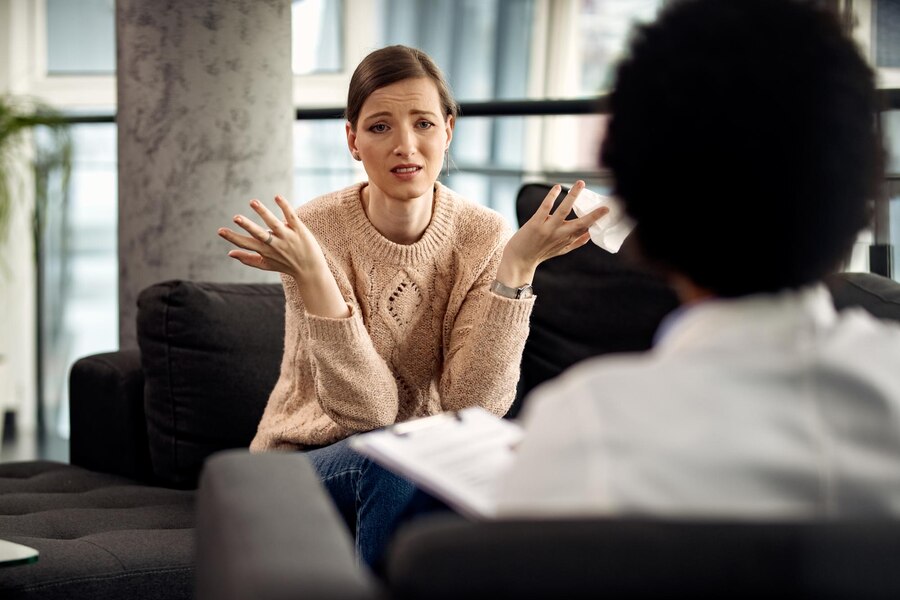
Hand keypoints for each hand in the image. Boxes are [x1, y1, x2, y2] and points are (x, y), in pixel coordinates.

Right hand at [217, 196, 349, 317]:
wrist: (311, 271)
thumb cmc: (286, 266)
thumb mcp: (265, 265)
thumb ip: (247, 259)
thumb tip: (229, 253)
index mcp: (265, 251)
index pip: (246, 244)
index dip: (233, 237)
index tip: (220, 231)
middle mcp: (275, 244)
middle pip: (259, 234)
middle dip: (247, 226)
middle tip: (236, 217)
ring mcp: (287, 236)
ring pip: (274, 223)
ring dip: (263, 212)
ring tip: (253, 202)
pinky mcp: (299, 230)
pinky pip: (291, 216)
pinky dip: (284, 206)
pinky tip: (277, 197)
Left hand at [496, 181, 608, 286]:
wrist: (518, 260)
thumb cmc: (540, 253)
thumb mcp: (561, 250)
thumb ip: (576, 242)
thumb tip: (590, 234)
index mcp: (567, 240)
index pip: (586, 229)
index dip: (597, 220)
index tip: (609, 210)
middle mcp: (559, 235)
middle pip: (580, 223)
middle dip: (594, 215)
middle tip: (607, 205)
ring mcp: (547, 229)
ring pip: (564, 211)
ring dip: (573, 196)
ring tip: (581, 183)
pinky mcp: (535, 224)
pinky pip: (545, 207)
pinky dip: (552, 196)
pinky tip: (558, 187)